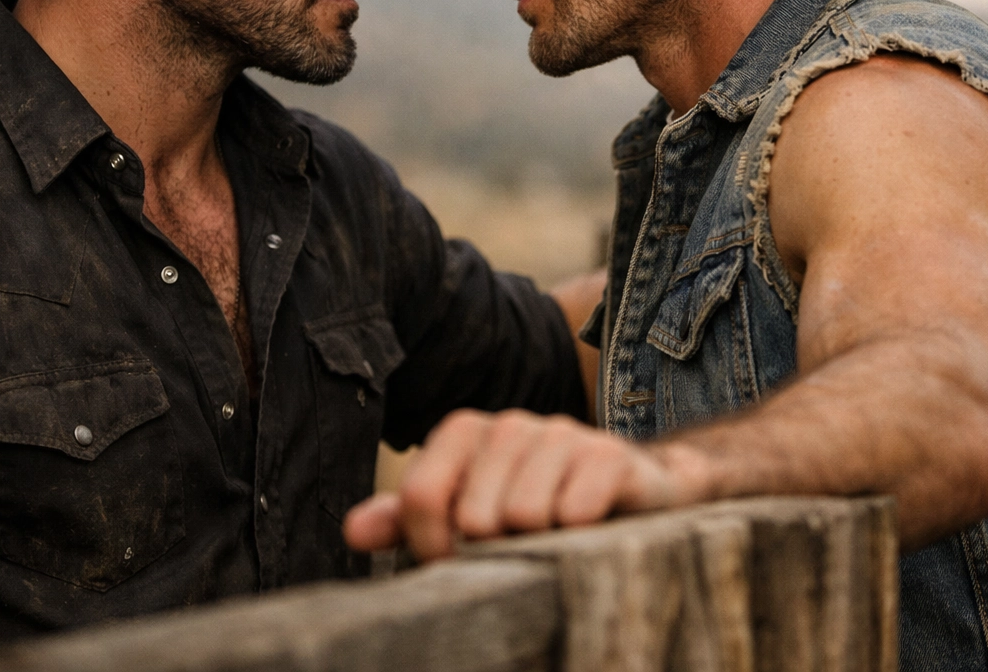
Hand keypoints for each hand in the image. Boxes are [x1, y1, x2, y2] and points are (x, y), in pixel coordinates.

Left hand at [343, 408, 712, 560]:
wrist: (635, 490)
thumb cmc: (540, 505)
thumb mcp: (471, 512)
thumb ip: (411, 519)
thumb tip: (352, 531)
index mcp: (467, 431)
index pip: (419, 496)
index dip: (432, 548)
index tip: (458, 562)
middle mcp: (511, 424)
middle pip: (472, 516)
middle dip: (494, 550)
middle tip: (521, 545)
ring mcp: (562, 434)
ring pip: (523, 516)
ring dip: (540, 544)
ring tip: (557, 534)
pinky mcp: (610, 456)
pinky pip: (575, 512)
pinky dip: (580, 534)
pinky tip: (590, 527)